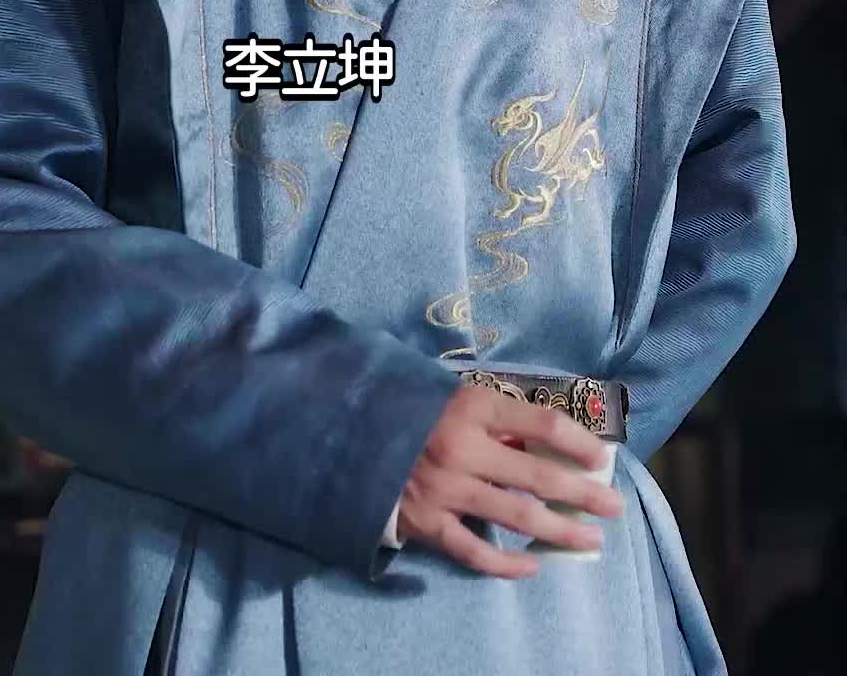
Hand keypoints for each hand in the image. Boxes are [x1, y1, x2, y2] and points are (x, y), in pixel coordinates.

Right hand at [397, 389, 624, 576]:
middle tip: (614, 506)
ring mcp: (446, 489)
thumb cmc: (410, 409)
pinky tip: (533, 568)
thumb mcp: (451, 395)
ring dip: (560, 530)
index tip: (602, 456)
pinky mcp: (428, 523)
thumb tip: (543, 439)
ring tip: (590, 539)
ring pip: (517, 516)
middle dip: (583, 492)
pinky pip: (475, 551)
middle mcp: (463, 448)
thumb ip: (494, 414)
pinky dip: (506, 564)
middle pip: (538, 474)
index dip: (577, 440)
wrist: (347, 434)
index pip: (540, 422)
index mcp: (471, 406)